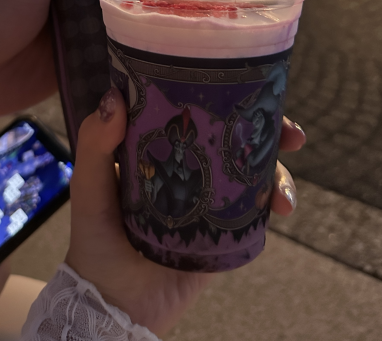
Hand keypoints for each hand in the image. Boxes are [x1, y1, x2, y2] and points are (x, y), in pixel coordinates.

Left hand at [66, 87, 304, 337]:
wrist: (114, 300)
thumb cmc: (95, 235)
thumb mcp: (89, 183)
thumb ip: (95, 143)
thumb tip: (116, 97)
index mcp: (160, 143)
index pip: (196, 108)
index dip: (224, 92)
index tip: (247, 81)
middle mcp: (191, 163)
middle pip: (236, 134)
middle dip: (270, 128)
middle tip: (292, 133)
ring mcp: (211, 194)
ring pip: (253, 169)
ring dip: (278, 171)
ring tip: (283, 193)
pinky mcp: (224, 228)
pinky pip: (255, 208)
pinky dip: (273, 202)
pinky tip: (280, 207)